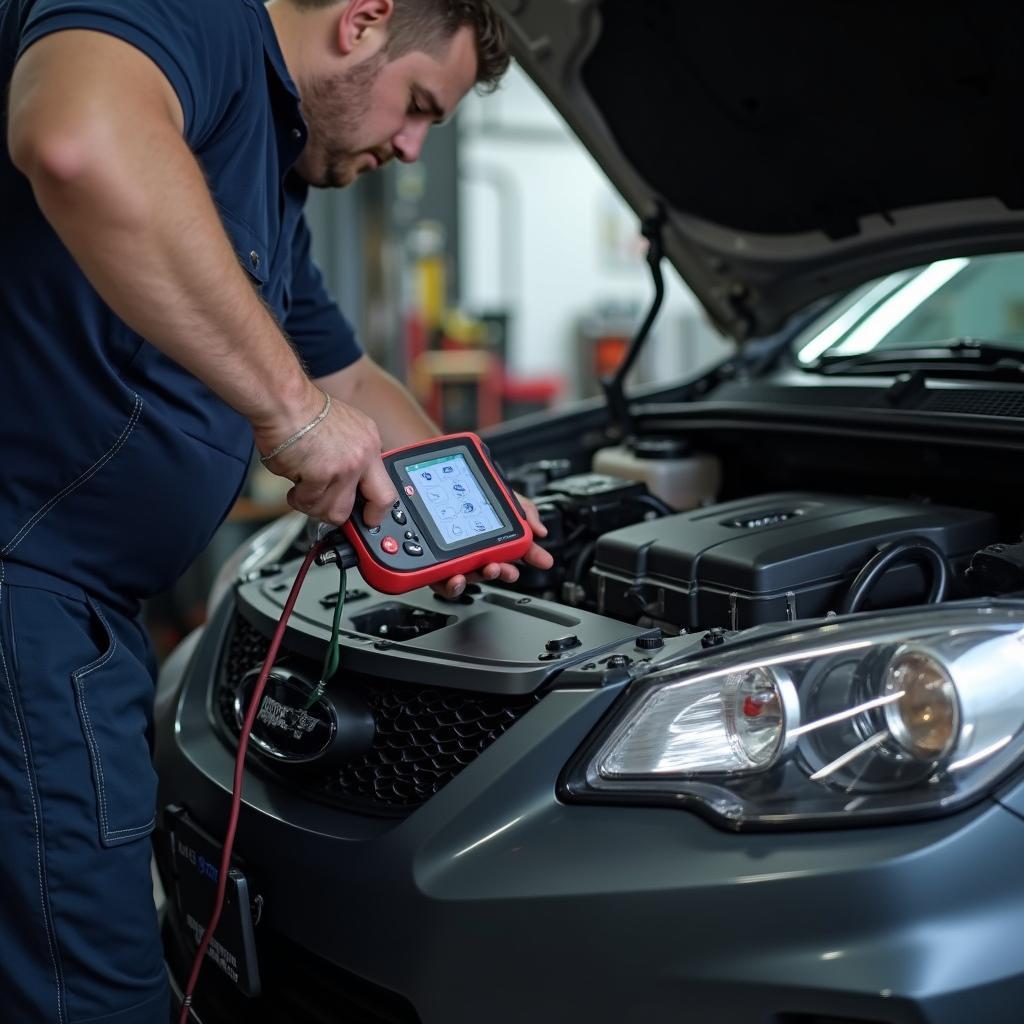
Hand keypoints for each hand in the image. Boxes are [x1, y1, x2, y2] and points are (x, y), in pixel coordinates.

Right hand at [254, 388, 396, 526]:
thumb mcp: (346, 427)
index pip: (386, 491)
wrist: (285, 400)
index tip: (369, 519)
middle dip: (338, 514)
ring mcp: (343, 468)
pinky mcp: (320, 475)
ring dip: (311, 502)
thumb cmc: (304, 410)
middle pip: (358, 508)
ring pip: (330, 510)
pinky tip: (293, 475)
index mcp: (370, 445)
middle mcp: (361, 458)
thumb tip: (350, 481)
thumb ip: (353, 454)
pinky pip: (308, 500)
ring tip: (302, 483)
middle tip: (323, 506)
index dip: (377, 512)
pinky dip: (296, 494)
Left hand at [432, 493, 553, 598]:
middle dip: (503, 572)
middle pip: (495, 568)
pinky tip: (457, 578)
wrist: (434, 479)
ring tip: (485, 568)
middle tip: (504, 567)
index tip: (544, 560)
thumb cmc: (466, 489)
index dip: (532, 556)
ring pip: (472, 577)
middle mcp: (477, 550)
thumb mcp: (501, 493)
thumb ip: (525, 509)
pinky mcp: (436, 566)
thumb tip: (540, 531)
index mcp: (495, 537)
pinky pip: (444, 583)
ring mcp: (457, 559)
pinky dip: (452, 586)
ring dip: (481, 577)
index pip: (516, 550)